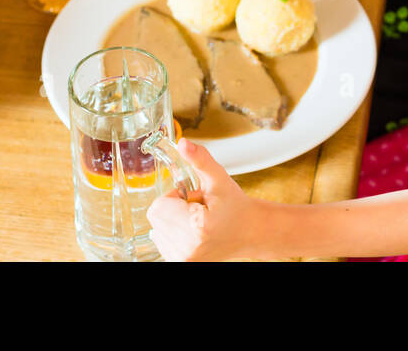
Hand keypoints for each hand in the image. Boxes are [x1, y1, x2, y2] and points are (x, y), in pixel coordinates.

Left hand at [146, 139, 257, 261]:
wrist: (250, 233)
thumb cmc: (235, 207)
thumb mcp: (219, 179)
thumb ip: (199, 159)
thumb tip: (183, 143)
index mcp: (196, 227)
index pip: (158, 207)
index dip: (175, 197)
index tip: (194, 199)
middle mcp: (188, 249)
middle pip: (156, 218)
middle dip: (173, 209)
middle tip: (197, 209)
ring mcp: (184, 260)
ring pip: (157, 230)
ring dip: (173, 222)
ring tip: (198, 222)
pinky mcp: (182, 265)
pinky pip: (162, 242)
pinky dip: (174, 234)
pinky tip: (195, 232)